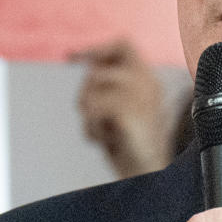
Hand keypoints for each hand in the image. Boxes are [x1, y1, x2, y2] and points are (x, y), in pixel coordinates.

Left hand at [74, 39, 168, 177]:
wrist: (149, 177)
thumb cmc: (132, 146)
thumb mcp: (123, 109)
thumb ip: (110, 85)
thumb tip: (83, 61)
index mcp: (149, 79)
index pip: (123, 44)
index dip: (96, 49)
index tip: (72, 58)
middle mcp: (148, 82)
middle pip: (98, 70)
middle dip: (85, 94)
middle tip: (93, 117)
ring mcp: (141, 95)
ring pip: (93, 88)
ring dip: (89, 114)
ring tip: (104, 132)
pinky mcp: (130, 111)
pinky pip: (94, 108)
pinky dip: (92, 128)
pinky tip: (105, 140)